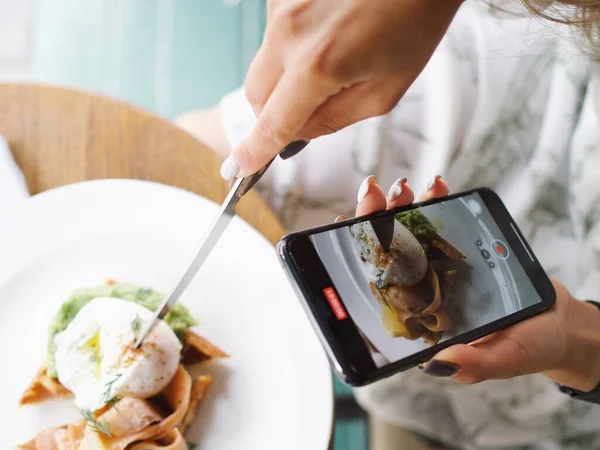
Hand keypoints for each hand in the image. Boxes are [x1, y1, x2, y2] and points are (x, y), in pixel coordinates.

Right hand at [219, 0, 462, 178]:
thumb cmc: (414, 22)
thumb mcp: (383, 91)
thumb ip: (332, 120)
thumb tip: (295, 133)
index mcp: (318, 65)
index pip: (273, 124)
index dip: (254, 151)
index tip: (240, 167)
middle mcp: (289, 32)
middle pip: (255, 96)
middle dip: (274, 112)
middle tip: (308, 107)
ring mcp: (281, 6)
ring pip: (263, 65)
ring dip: (286, 75)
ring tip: (332, 54)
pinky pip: (274, 36)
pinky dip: (293, 45)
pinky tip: (326, 31)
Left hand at [346, 175, 599, 391]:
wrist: (560, 321)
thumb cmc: (530, 346)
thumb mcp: (504, 359)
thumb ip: (475, 364)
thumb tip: (436, 363)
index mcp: (420, 319)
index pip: (378, 287)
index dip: (357, 258)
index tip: (344, 227)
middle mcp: (423, 290)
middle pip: (386, 251)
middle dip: (373, 220)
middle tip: (375, 196)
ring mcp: (438, 266)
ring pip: (409, 231)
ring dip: (400, 204)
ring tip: (403, 188)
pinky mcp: (458, 249)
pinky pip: (440, 221)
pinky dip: (435, 201)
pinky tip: (436, 189)